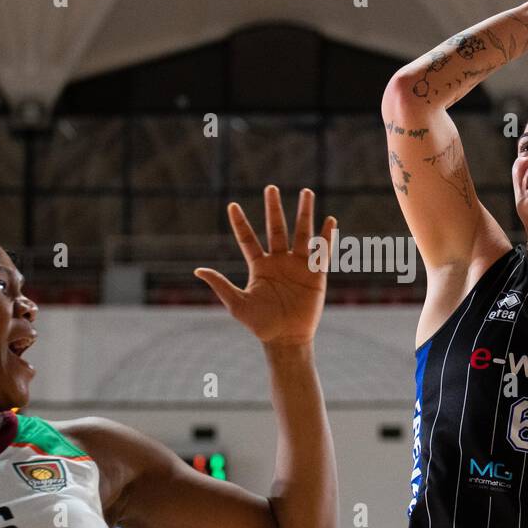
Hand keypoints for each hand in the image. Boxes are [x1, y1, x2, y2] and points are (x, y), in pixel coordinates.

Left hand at [195, 186, 336, 345]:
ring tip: (306, 192)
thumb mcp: (237, 303)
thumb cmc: (260, 324)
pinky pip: (322, 252)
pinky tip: (329, 220)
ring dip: (304, 213)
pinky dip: (326, 236)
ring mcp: (298, 266)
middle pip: (276, 228)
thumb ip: (220, 284)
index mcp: (259, 267)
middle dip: (273, 209)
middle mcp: (279, 261)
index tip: (231, 205)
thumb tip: (198, 269)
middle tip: (270, 188)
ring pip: (301, 233)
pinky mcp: (316, 274)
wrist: (285, 339)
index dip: (240, 223)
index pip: (248, 239)